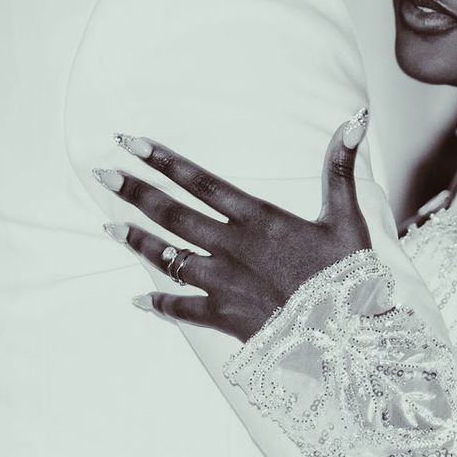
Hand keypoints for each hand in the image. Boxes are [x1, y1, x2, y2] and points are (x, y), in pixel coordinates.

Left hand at [95, 109, 372, 340]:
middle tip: (101, 174)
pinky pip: (183, 309)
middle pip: (173, 215)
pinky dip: (160, 304)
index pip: (201, 182)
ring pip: (170, 258)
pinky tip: (138, 299)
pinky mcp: (225, 317)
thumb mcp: (347, 216)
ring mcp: (225, 283)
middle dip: (135, 193)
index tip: (133, 142)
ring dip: (137, 242)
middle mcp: (233, 247)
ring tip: (108, 226)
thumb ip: (341, 167)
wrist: (346, 336)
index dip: (164, 161)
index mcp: (259, 219)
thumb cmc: (347, 274)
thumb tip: (354, 120)